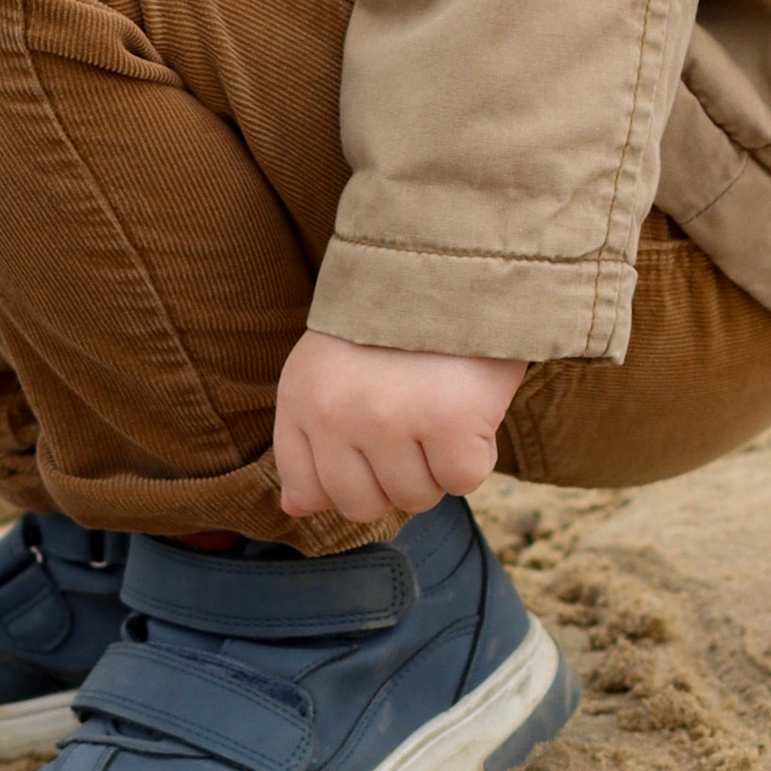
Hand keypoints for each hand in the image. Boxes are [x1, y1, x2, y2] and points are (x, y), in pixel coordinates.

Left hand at [272, 329, 525, 528]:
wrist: (456, 262)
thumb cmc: (393, 323)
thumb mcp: (327, 367)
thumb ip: (306, 437)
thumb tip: (295, 508)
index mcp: (300, 396)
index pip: (306, 487)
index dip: (346, 480)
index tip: (370, 446)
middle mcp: (335, 412)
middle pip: (361, 505)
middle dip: (392, 479)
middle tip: (411, 426)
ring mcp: (390, 418)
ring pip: (415, 498)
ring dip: (436, 465)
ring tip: (439, 407)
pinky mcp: (447, 421)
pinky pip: (462, 480)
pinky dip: (475, 453)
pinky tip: (469, 407)